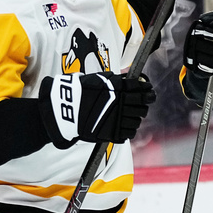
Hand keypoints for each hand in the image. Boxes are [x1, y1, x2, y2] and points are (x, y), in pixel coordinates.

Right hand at [39, 72, 155, 147]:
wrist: (64, 109)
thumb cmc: (79, 92)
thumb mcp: (99, 79)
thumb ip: (117, 81)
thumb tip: (132, 80)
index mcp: (119, 90)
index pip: (142, 90)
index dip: (147, 91)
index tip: (149, 92)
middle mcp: (121, 104)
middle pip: (142, 106)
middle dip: (143, 105)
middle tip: (140, 104)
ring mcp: (118, 120)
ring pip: (137, 120)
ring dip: (135, 117)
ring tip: (129, 115)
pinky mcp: (113, 133)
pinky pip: (130, 132)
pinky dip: (129, 129)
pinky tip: (124, 125)